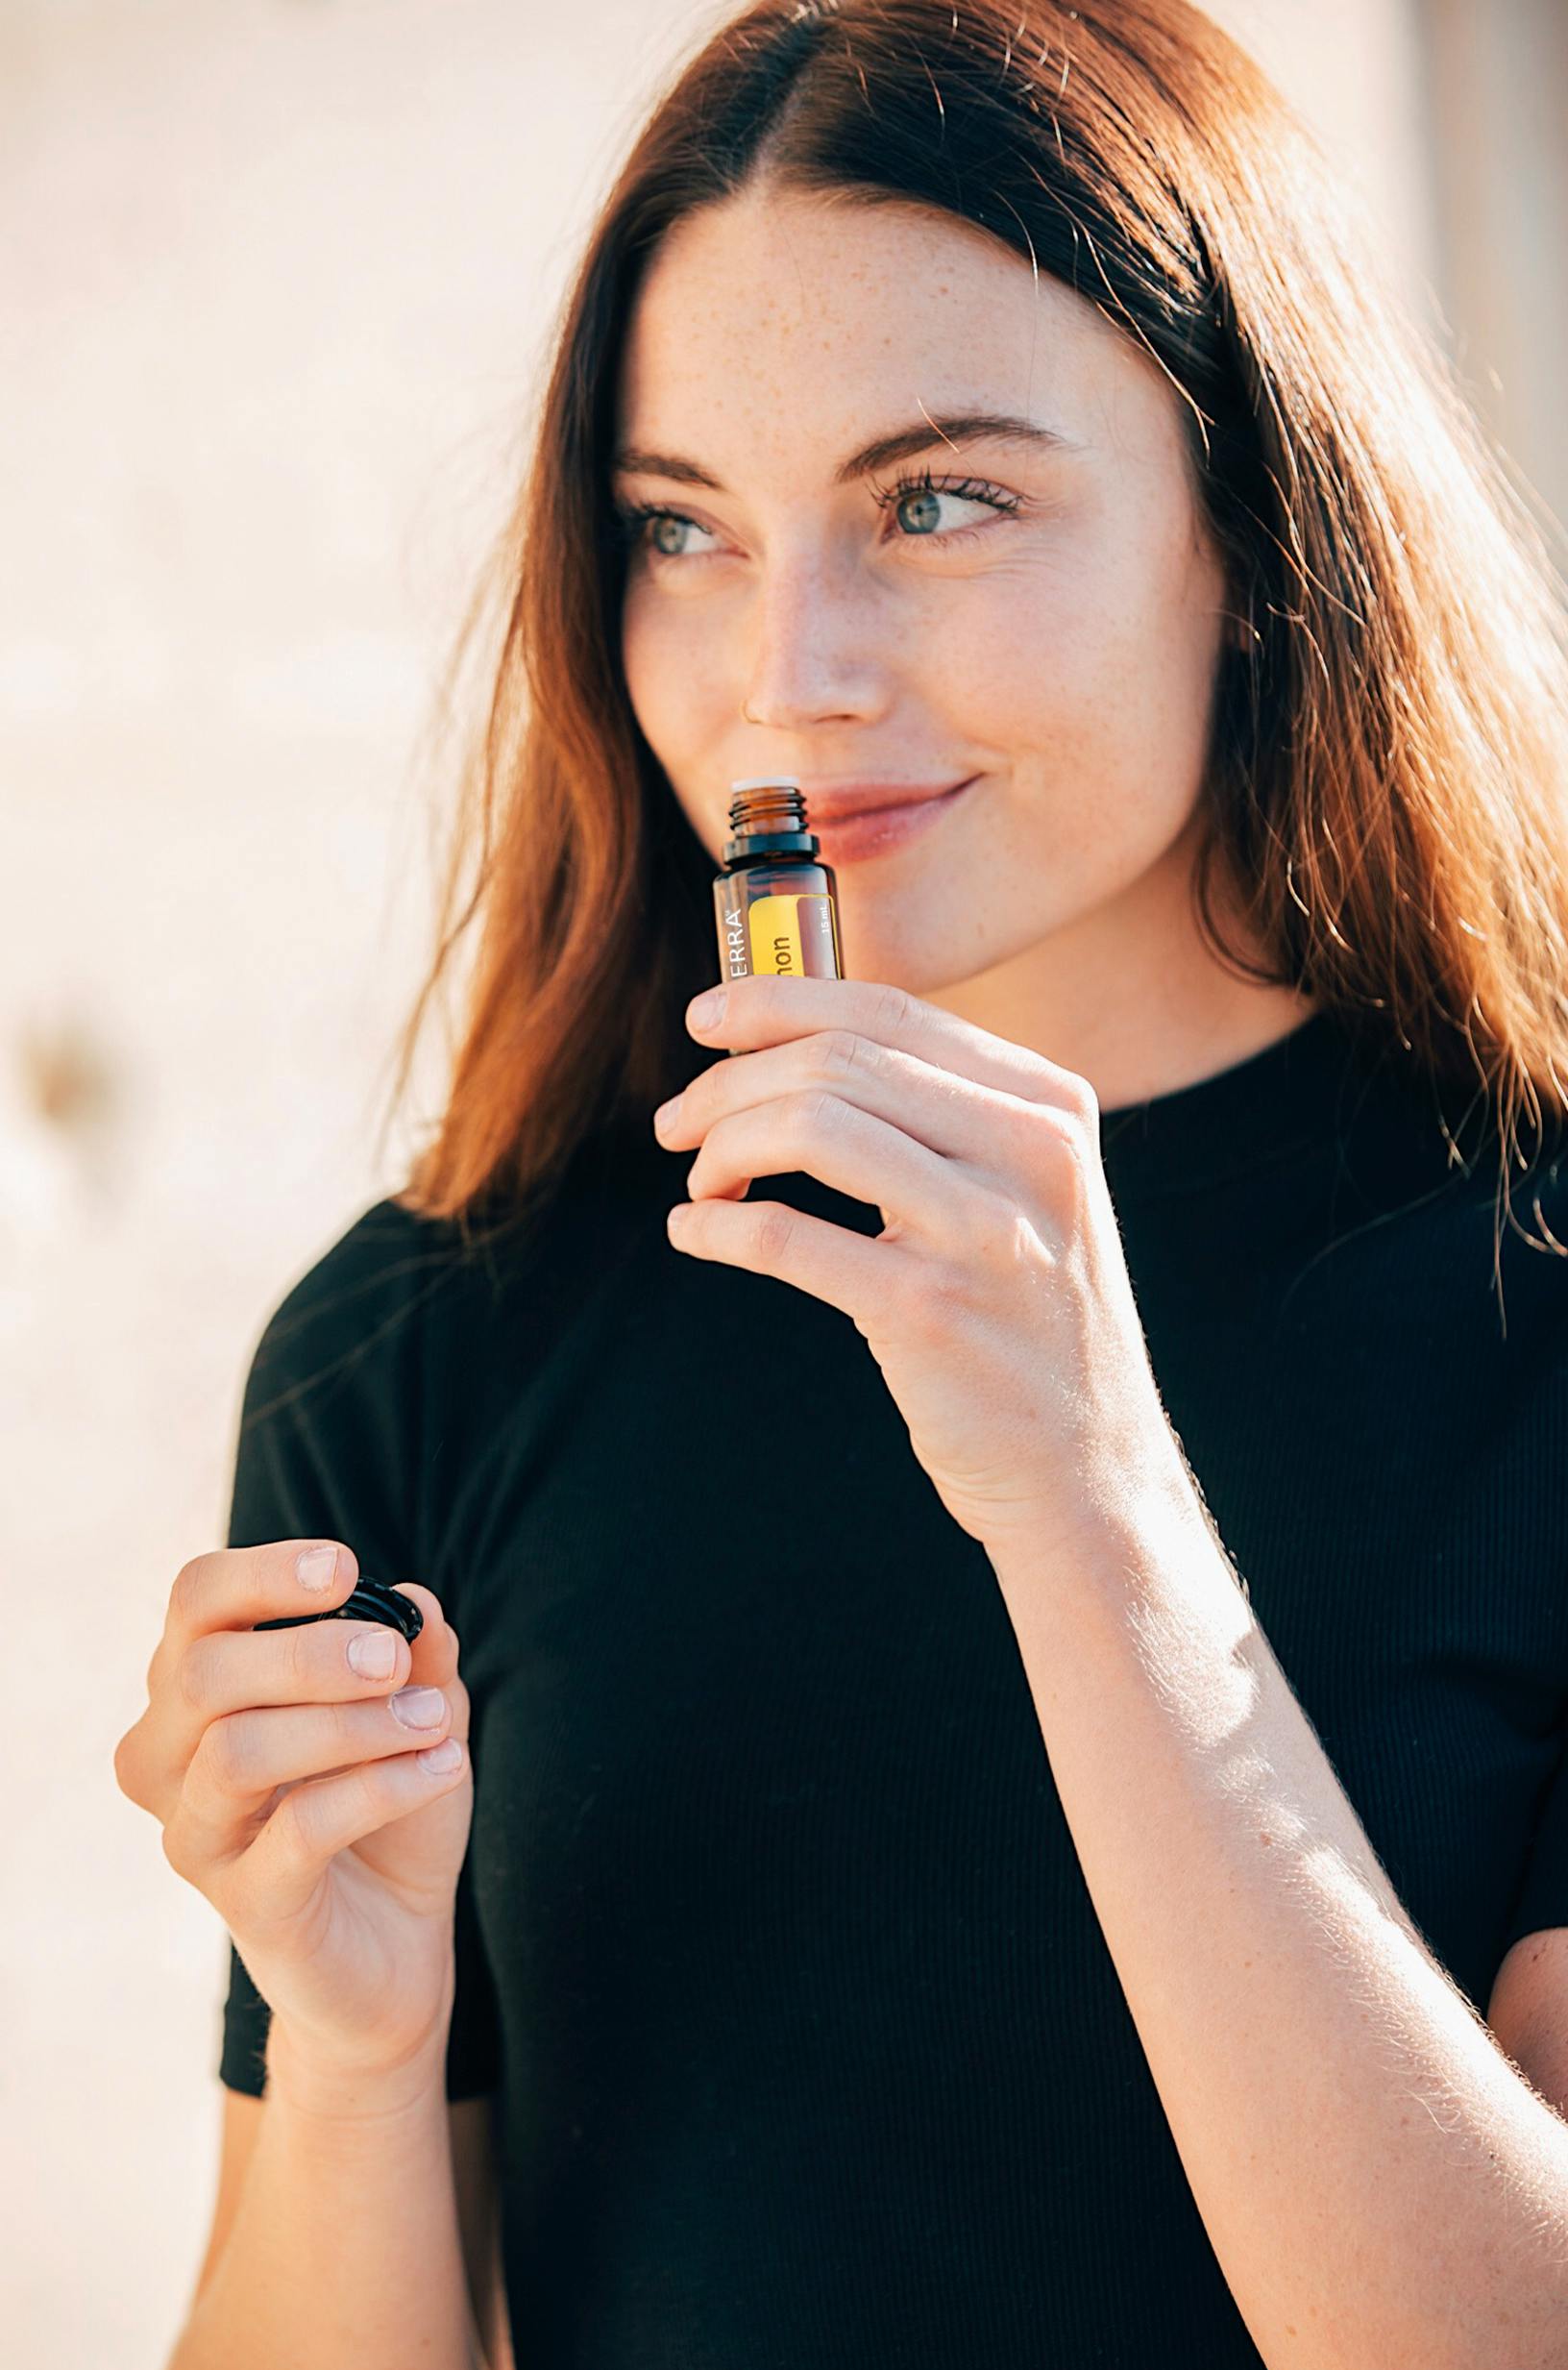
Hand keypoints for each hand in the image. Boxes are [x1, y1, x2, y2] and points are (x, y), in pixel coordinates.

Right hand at [114, 1540, 471, 2082]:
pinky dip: (382, 1786)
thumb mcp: (414, 1710)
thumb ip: (413, 1651)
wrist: (397, 1945)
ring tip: (431, 1719)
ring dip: (350, 1724)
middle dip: (312, 1654)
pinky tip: (443, 1768)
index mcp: (197, 1692)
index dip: (263, 1574)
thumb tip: (417, 1603)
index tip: (345, 1569)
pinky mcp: (246, 1905)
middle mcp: (170, 1759)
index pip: (194, 1602)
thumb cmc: (387, 1809)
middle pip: (202, 1671)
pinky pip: (298, 1829)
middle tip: (395, 1660)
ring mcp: (198, 1837)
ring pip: (237, 1751)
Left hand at [655, 976, 1197, 1558]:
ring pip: (811, 1128)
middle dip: (730, 1082)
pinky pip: (788, 1239)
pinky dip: (718, 1229)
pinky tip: (694, 1233)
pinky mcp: (930, 1314)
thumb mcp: (1025, 1190)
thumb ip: (941, 1112)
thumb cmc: (1025, 1319)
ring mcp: (985, 1232)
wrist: (1087, 1465)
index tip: (705, 1020)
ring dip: (722, 1147)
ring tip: (702, 1183)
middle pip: (837, 1061)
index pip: (888, 1009)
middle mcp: (1031, 1152)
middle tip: (677, 1122)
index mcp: (1049, 1104)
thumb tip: (791, 1043)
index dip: (776, 1002)